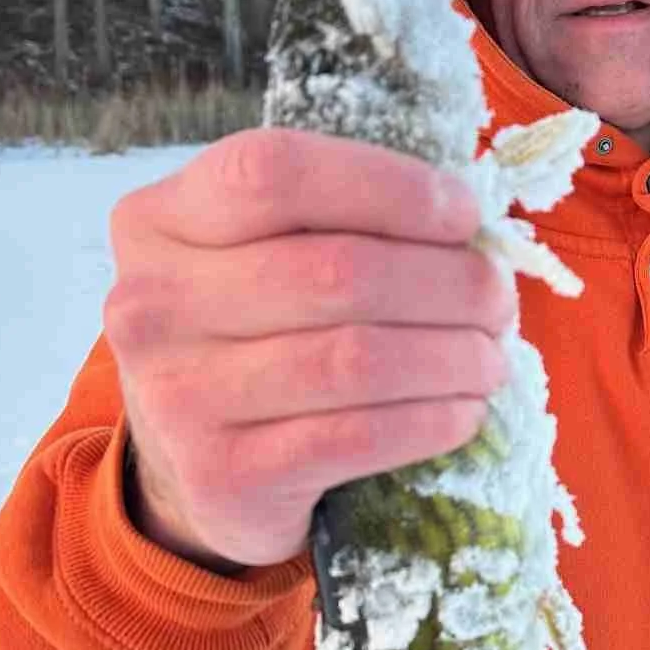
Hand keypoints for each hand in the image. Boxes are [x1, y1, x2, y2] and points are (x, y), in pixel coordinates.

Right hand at [104, 127, 514, 570]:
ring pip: (356, 358)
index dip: (390, 188)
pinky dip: (430, 421)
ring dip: (452, 357)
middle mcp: (151, 304)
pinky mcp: (223, 475)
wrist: (196, 475)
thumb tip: (475, 238)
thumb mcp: (262, 259)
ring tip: (490, 360)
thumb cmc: (256, 340)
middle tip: (498, 302)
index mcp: (160, 221)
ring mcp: (179, 395)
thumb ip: (340, 225)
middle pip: (335, 271)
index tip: (464, 216)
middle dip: (447, 283)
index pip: (278, 174)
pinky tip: (463, 413)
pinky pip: (357, 438)